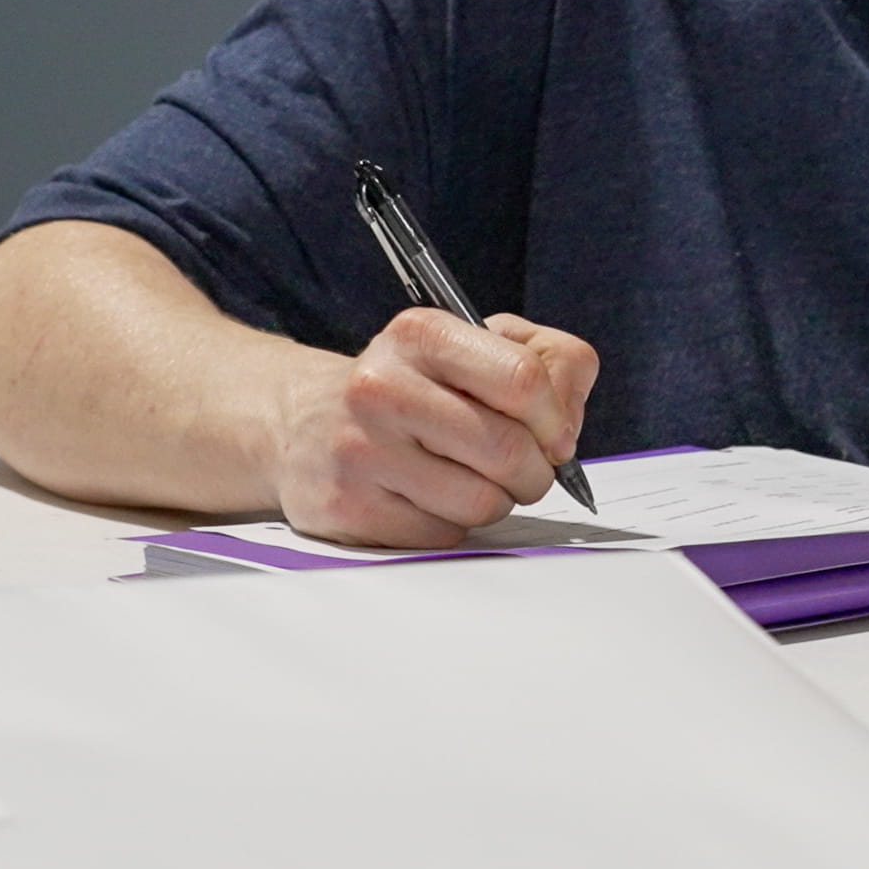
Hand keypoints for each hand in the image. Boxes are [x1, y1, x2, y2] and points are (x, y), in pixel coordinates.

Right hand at [268, 308, 596, 545]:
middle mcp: (382, 386)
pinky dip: (453, 524)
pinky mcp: (348, 506)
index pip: (522, 379)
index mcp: (421, 334)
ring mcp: (359, 449)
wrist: (301, 422)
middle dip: (535, 471)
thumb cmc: (411, 386)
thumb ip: (548, 362)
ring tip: (473, 480)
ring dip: (496, 501)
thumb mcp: (474, 345)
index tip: (556, 436)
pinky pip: (444, 534)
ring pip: (482, 501)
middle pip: (507, 449)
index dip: (556, 418)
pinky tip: (429, 497)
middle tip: (524, 470)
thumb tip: (567, 427)